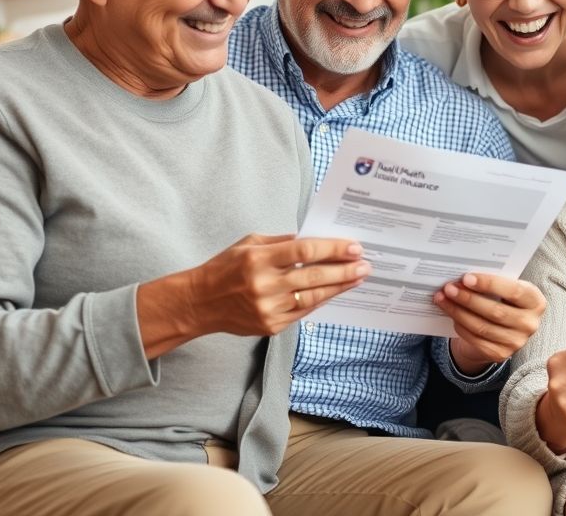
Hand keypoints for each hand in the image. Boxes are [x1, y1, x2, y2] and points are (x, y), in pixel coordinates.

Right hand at [138, 234, 369, 357]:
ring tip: (358, 278)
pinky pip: (303, 312)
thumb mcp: (249, 244)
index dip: (332, 249)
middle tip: (365, 264)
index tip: (353, 247)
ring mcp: (268, 308)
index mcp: (259, 259)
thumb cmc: (225, 268)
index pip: (304, 251)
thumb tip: (314, 238)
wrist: (199, 303)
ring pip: (313, 297)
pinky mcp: (271, 326)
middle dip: (344, 270)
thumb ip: (281, 242)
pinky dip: (322, 300)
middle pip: (314, 276)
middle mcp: (264, 285)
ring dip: (339, 287)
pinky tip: (336, 291)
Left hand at [436, 273, 546, 374]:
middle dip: (468, 298)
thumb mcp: (506, 290)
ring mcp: (516, 342)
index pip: (514, 291)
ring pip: (482, 326)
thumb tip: (464, 277)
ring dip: (458, 312)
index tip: (466, 278)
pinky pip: (476, 339)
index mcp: (536, 301)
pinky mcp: (500, 354)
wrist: (503, 330)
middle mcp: (530, 324)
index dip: (489, 284)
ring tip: (442, 299)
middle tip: (449, 288)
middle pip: (496, 311)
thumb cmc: (503, 300)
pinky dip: (460, 326)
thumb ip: (494, 283)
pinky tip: (451, 314)